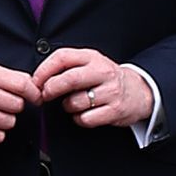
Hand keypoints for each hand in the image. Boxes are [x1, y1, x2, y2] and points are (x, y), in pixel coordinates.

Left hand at [36, 45, 153, 130]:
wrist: (139, 91)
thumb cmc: (105, 78)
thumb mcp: (90, 63)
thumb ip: (67, 66)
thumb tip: (39, 79)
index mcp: (92, 57)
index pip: (62, 57)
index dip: (44, 70)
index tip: (36, 81)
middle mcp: (103, 72)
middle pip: (69, 79)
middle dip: (51, 89)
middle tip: (45, 95)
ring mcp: (111, 91)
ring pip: (75, 102)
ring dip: (67, 106)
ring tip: (73, 103)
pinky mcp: (115, 110)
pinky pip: (85, 119)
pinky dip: (79, 119)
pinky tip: (83, 113)